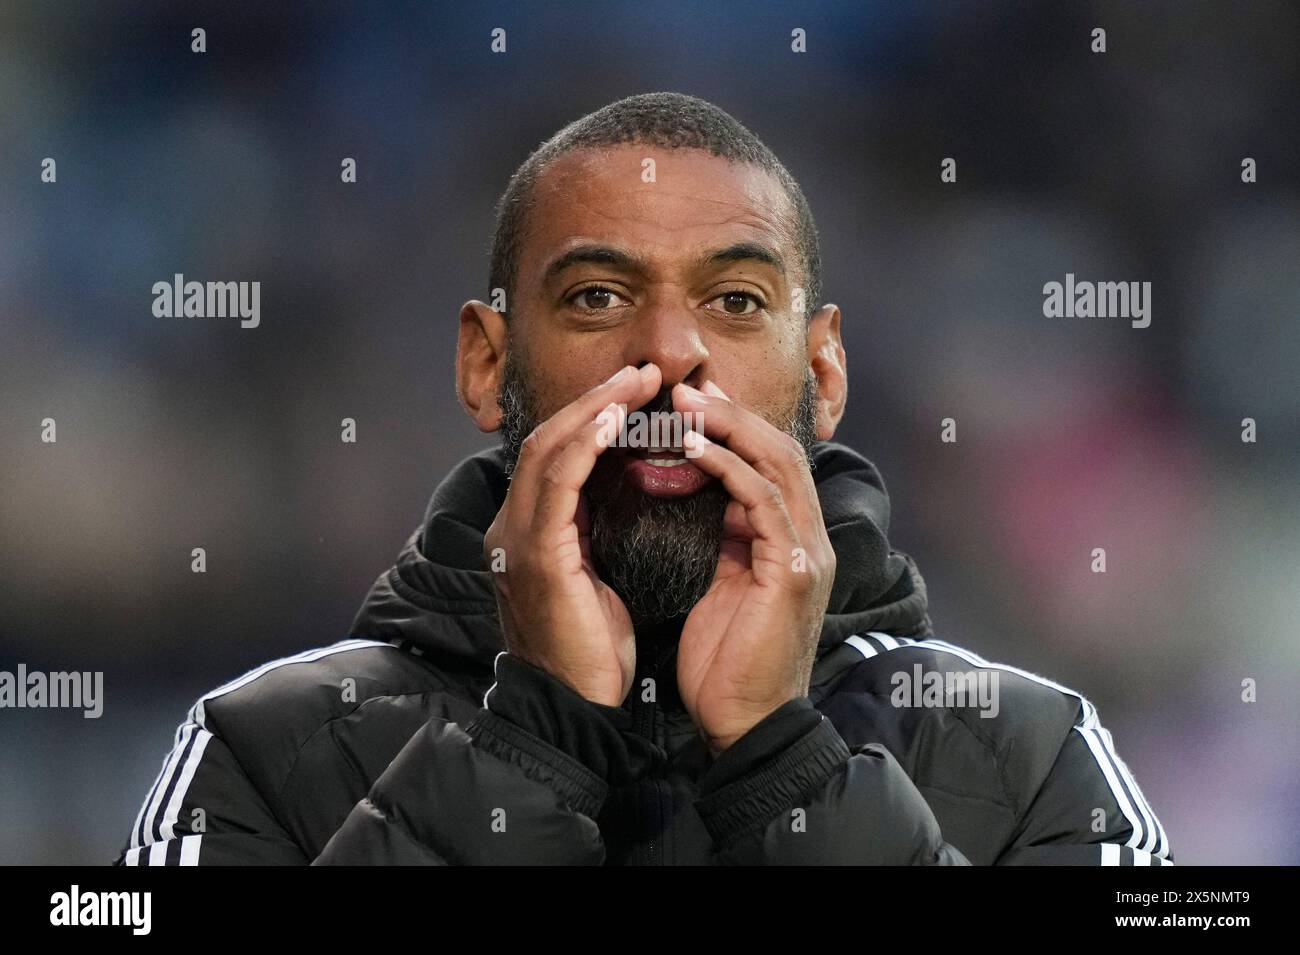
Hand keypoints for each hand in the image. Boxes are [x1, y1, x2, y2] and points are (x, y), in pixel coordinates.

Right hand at [484, 362, 661, 705]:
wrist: (574, 705)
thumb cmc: (593, 648)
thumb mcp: (595, 574)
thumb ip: (595, 528)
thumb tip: (625, 487)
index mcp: (529, 530)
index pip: (556, 454)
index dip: (594, 416)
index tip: (639, 391)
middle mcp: (512, 526)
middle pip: (547, 439)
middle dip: (597, 399)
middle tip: (644, 372)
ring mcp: (517, 539)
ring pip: (547, 450)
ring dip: (594, 409)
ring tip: (637, 382)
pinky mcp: (535, 555)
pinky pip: (556, 484)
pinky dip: (583, 446)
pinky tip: (614, 423)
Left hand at [673, 381, 834, 756]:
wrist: (744, 725)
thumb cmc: (727, 663)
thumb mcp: (727, 586)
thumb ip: (729, 541)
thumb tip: (708, 496)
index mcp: (793, 541)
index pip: (772, 464)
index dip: (735, 428)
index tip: (690, 404)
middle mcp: (809, 538)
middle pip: (780, 449)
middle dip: (732, 413)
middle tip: (685, 388)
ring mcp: (806, 552)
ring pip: (776, 463)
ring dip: (729, 427)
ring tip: (685, 404)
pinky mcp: (791, 571)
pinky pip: (761, 500)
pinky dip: (727, 466)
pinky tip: (692, 447)